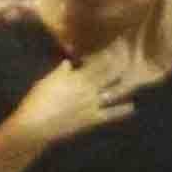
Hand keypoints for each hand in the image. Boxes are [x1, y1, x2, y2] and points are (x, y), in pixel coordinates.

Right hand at [9, 61, 135, 150]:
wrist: (36, 124)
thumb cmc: (38, 100)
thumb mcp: (48, 80)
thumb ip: (61, 71)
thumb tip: (69, 61)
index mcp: (78, 77)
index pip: (99, 63)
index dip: (111, 55)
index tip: (120, 48)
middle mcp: (90, 89)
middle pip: (110, 75)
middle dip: (121, 66)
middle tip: (131, 60)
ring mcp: (94, 104)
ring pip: (114, 92)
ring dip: (125, 86)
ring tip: (134, 80)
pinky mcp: (93, 119)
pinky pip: (111, 114)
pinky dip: (122, 110)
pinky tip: (132, 107)